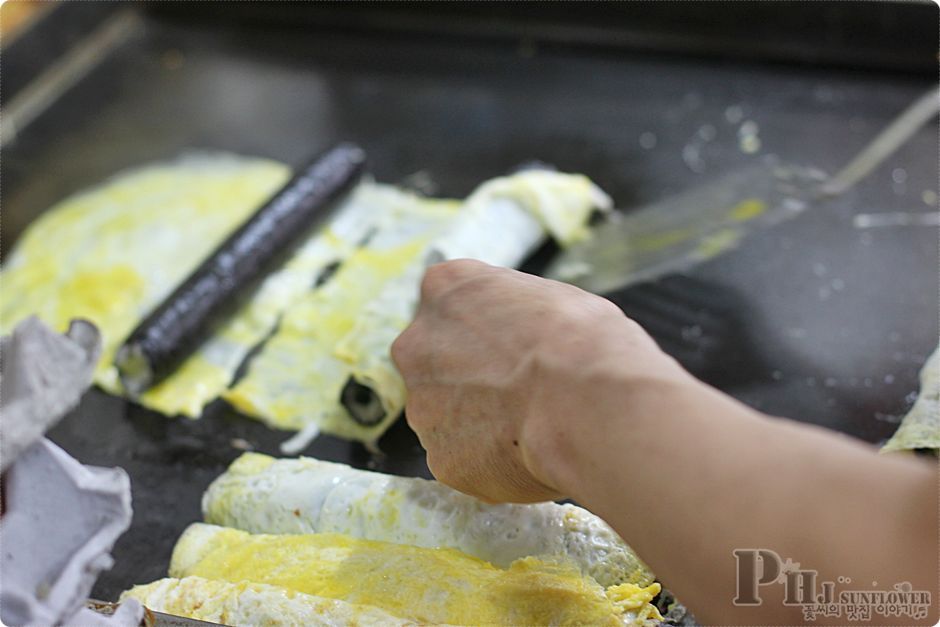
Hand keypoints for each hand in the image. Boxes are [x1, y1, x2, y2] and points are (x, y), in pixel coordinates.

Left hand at [391, 259, 686, 502]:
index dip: (489, 330)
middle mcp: (417, 345)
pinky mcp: (441, 459)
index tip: (518, 345)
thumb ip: (511, 316)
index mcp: (445, 287)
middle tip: (523, 389)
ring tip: (535, 424)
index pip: (452, 305)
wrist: (585, 404)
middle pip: (438, 363)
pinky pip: (466, 460)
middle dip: (473, 378)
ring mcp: (422, 407)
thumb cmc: (580, 341)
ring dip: (482, 422)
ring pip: (448, 416)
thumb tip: (520, 336)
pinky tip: (531, 454)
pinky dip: (493, 462)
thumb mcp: (546, 296)